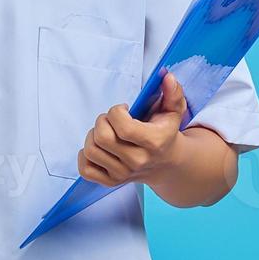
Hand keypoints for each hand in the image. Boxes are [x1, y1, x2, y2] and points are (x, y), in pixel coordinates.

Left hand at [78, 71, 188, 187]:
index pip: (122, 126)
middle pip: (102, 138)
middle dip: (102, 121)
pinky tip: (98, 147)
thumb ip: (173, 92)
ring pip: (91, 151)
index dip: (116, 112)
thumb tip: (167, 77)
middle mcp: (138, 161)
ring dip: (92, 135)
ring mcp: (123, 174)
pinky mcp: (111, 182)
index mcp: (153, 142)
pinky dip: (85, 156)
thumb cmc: (165, 133)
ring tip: (106, 132)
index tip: (123, 109)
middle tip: (111, 119)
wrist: (167, 164)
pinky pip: (86, 170)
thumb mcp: (173, 111)